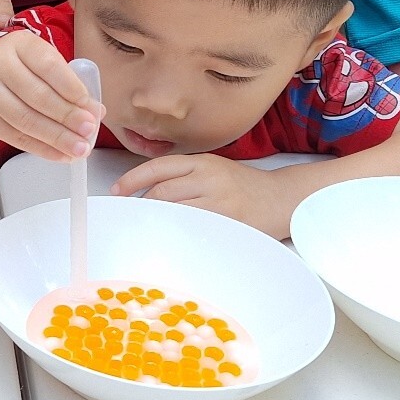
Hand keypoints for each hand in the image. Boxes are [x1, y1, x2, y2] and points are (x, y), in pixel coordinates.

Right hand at [0, 30, 102, 161]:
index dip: (72, 89)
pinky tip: (60, 154)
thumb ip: (69, 84)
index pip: (49, 66)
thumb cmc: (20, 71)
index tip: (91, 108)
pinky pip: (15, 137)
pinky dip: (41, 149)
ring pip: (25, 120)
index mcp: (19, 44)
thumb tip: (96, 112)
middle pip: (37, 95)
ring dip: (56, 137)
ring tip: (79, 148)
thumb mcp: (43, 64)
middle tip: (88, 131)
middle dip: (67, 116)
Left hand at [113, 154, 289, 238]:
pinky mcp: (227, 224)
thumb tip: (146, 193)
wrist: (282, 199)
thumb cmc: (243, 186)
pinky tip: (172, 237)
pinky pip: (193, 229)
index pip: (158, 168)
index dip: (132, 179)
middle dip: (142, 205)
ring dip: (157, 221)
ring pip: (174, 212)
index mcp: (203, 161)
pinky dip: (178, 233)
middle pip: (162, 192)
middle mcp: (209, 178)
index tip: (117, 191)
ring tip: (150, 227)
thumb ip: (182, 177)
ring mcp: (219, 202)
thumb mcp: (212, 169)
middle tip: (131, 216)